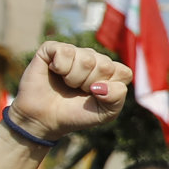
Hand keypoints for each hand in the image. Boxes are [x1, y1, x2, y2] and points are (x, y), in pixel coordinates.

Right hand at [10, 42, 130, 140]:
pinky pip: (65, 51)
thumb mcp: (105, 113)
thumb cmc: (77, 114)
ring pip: (86, 59)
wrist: (45, 119)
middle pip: (105, 65)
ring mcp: (75, 52)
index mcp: (111, 72)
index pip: (124, 73)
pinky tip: (55, 72)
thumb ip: (116, 98)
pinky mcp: (53, 49)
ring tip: (66, 83)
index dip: (110, 89)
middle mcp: (95, 58)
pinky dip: (60, 67)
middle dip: (90, 84)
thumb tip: (102, 85)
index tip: (96, 97)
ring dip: (74, 78)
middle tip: (78, 91)